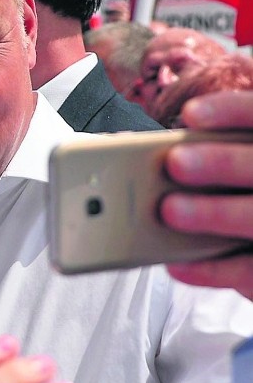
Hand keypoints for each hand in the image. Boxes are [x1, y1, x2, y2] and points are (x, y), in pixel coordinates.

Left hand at [161, 90, 252, 293]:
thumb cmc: (233, 195)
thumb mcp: (227, 167)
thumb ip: (205, 152)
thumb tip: (140, 146)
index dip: (230, 112)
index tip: (190, 114)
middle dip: (220, 162)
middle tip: (176, 162)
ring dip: (214, 213)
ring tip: (170, 210)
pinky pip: (250, 270)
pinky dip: (213, 269)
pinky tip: (177, 264)